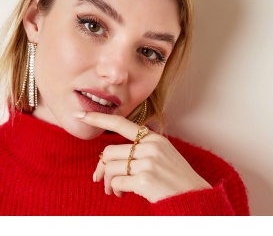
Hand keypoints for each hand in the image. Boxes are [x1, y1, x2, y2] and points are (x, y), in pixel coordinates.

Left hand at [75, 112, 211, 202]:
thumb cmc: (175, 176)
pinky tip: (121, 194)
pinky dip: (114, 190)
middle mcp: (150, 146)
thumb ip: (141, 147)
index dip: (99, 118)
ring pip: (110, 167)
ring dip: (106, 181)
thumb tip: (109, 155)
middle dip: (100, 167)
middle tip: (100, 179)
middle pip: (109, 151)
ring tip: (113, 189)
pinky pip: (116, 182)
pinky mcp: (145, 180)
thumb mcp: (162, 153)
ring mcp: (148, 162)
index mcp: (153, 138)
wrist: (193, 196)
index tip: (81, 115)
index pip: (121, 123)